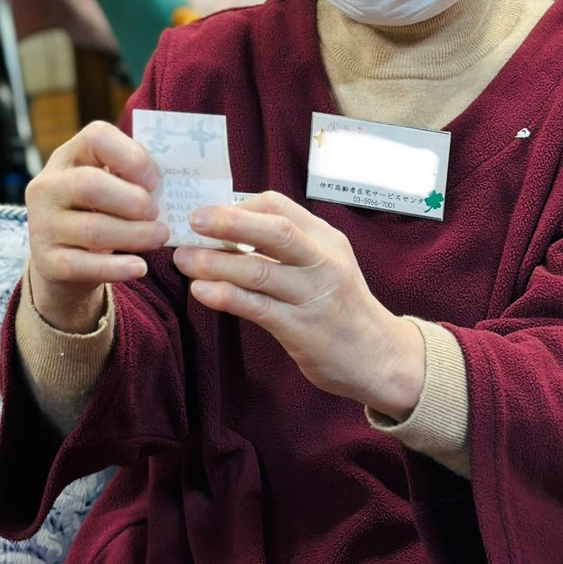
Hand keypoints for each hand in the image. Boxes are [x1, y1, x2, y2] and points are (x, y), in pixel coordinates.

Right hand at [26, 121, 168, 332]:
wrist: (65, 260)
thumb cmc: (99, 212)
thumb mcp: (110, 185)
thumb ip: (132, 176)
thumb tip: (173, 179)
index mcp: (69, 156)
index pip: (96, 137)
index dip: (132, 157)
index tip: (154, 181)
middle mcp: (48, 186)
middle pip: (89, 185)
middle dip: (132, 200)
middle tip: (155, 213)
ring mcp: (43, 225)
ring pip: (91, 229)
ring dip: (135, 235)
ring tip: (159, 237)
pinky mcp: (47, 262)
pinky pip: (83, 266)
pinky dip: (117, 268)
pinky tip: (139, 268)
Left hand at [174, 192, 425, 419]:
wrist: (379, 357)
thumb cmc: (341, 307)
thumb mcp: (326, 264)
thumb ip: (288, 247)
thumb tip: (229, 231)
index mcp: (326, 239)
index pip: (278, 207)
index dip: (238, 207)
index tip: (208, 215)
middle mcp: (323, 262)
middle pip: (274, 230)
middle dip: (228, 222)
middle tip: (192, 222)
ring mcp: (314, 296)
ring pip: (259, 270)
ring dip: (214, 263)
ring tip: (183, 260)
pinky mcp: (302, 329)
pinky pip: (257, 307)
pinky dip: (225, 296)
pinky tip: (201, 291)